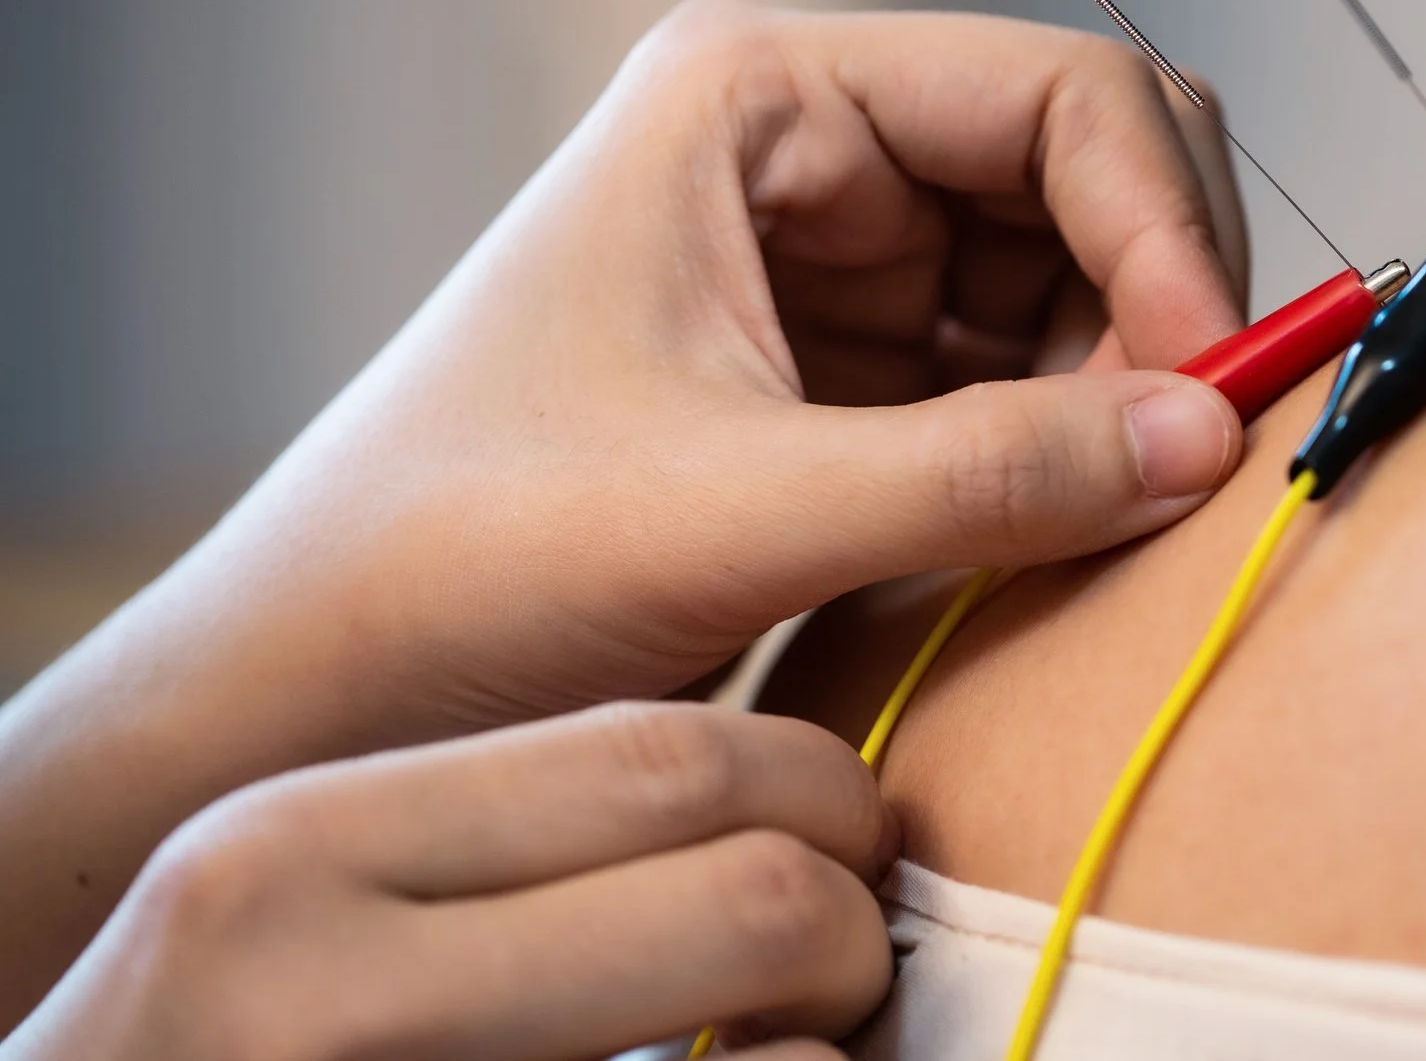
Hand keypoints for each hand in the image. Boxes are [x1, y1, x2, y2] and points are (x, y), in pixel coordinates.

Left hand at [0, 0, 1250, 1020]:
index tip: (1212, 382)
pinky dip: (1077, 447)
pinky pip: (1031, 379)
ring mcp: (839, 263)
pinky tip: (1059, 528)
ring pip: (1081, 286)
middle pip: (1090, 177)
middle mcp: (814, 152)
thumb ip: (990, 473)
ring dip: (1125, 387)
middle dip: (1157, 307)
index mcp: (760, 97)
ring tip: (1104, 512)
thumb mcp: (738, 513)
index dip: (1163, 224)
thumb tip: (1214, 437)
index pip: (1056, 95)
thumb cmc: (467, 558)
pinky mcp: (855, 374)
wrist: (330, 688)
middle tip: (1183, 458)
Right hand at [4, 704, 893, 1060]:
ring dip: (832, 1051)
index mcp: (291, 850)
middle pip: (754, 892)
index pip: (663, 755)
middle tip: (841, 968)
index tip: (842, 834)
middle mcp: (322, 984)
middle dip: (852, 923)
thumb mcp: (282, 926)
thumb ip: (474, 853)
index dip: (816, 789)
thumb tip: (751, 796)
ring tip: (796, 1050)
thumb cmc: (213, 1058)